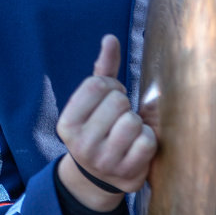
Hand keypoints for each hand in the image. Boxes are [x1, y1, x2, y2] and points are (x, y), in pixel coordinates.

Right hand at [56, 35, 156, 210]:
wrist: (100, 177)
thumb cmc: (99, 128)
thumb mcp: (94, 102)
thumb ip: (103, 69)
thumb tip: (110, 38)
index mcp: (67, 124)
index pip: (96, 84)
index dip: (110, 86)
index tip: (109, 99)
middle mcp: (81, 145)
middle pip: (118, 102)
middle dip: (123, 105)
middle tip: (118, 118)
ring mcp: (104, 162)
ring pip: (133, 121)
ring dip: (136, 122)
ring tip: (127, 131)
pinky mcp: (126, 174)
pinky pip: (147, 141)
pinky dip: (148, 138)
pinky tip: (138, 144)